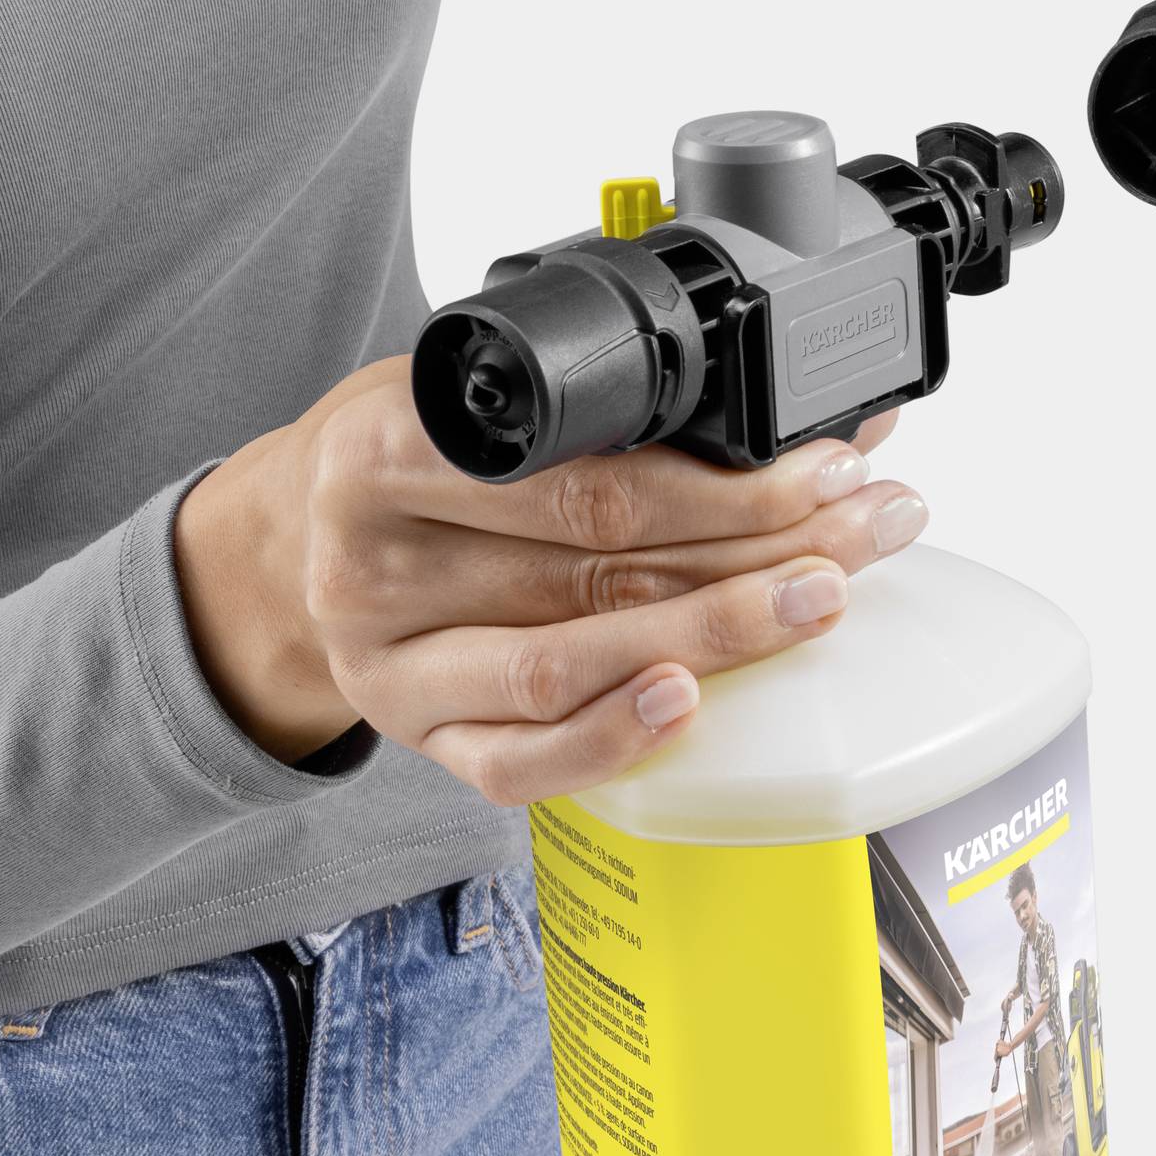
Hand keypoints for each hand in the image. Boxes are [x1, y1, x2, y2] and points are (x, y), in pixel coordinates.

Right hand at [169, 359, 918, 805]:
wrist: (288, 540)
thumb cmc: (406, 460)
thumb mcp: (473, 394)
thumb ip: (613, 411)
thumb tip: (824, 414)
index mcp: (382, 446)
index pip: (582, 477)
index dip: (722, 480)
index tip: (828, 467)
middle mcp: (373, 559)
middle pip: (597, 565)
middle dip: (758, 544)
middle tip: (867, 528)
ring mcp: (386, 660)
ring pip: (570, 660)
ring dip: (716, 632)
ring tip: (821, 598)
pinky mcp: (409, 734)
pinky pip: (517, 761)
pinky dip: (608, 738)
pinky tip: (690, 704)